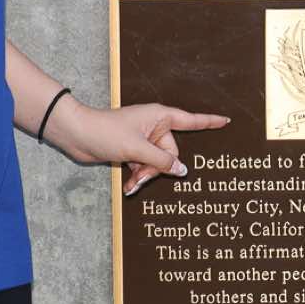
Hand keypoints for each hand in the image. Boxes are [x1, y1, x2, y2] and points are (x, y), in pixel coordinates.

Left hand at [59, 102, 229, 195]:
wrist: (77, 135)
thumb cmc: (106, 132)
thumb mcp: (137, 150)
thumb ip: (162, 161)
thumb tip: (182, 170)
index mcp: (160, 117)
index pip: (191, 121)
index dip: (210, 122)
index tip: (227, 121)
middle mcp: (155, 127)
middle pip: (171, 153)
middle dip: (158, 169)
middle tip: (141, 176)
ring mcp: (144, 139)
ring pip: (158, 163)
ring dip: (146, 175)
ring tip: (132, 185)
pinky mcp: (133, 149)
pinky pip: (146, 166)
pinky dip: (139, 176)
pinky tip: (130, 186)